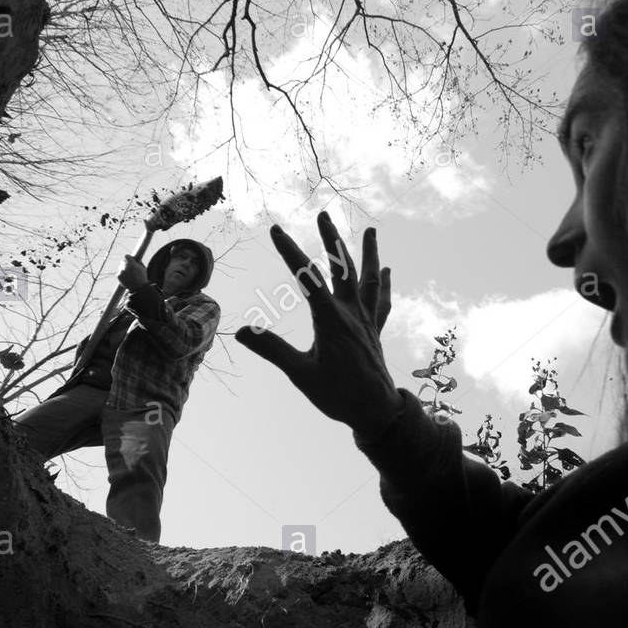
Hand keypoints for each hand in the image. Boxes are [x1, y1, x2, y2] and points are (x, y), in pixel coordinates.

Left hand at [118, 255, 148, 289]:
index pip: (126, 256)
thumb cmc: (142, 278)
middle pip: (122, 261)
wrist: (139, 288)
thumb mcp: (143, 268)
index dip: (128, 258)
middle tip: (129, 267)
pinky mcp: (118, 276)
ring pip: (120, 267)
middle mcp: (125, 266)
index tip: (130, 260)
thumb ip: (138, 262)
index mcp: (131, 263)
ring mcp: (121, 271)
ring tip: (129, 274)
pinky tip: (127, 278)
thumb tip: (134, 258)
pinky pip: (119, 273)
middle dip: (126, 263)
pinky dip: (122, 275)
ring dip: (123, 269)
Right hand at [236, 212, 400, 434]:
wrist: (375, 412)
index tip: (275, 230)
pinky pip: (381, 301)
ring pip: (369, 279)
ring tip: (372, 231)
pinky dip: (383, 283)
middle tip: (323, 215)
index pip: (307, 277)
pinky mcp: (374, 330)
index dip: (290, 251)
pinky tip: (386, 270)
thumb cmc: (337, 395)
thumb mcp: (300, 374)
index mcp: (331, 320)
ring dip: (369, 253)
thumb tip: (241, 331)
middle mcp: (351, 313)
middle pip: (343, 267)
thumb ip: (272, 350)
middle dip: (332, 239)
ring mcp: (366, 320)